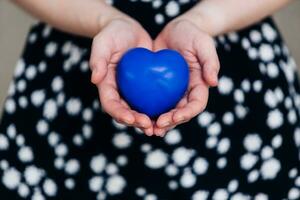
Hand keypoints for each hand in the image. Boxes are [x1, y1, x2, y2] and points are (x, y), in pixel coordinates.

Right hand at [89, 17, 154, 134]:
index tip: (132, 119)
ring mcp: (133, 91)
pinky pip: (152, 100)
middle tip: (149, 127)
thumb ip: (98, 59)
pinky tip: (170, 113)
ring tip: (160, 127)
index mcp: (107, 86)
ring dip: (149, 121)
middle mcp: (119, 92)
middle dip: (136, 122)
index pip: (111, 104)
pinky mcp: (146, 87)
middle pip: (126, 113)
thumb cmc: (113, 34)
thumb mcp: (103, 42)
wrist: (128, 29)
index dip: (120, 114)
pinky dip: (159, 109)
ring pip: (140, 111)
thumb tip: (95, 79)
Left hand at [153, 18, 219, 135]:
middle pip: (180, 113)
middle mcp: (186, 92)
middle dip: (170, 123)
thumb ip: (210, 62)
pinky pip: (154, 101)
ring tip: (147, 129)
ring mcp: (173, 91)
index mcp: (199, 85)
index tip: (174, 117)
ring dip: (158, 123)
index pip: (196, 105)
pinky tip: (137, 115)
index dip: (187, 113)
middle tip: (157, 127)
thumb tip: (213, 82)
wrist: (176, 30)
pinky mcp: (159, 88)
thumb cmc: (192, 35)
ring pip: (167, 112)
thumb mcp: (203, 44)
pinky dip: (148, 110)